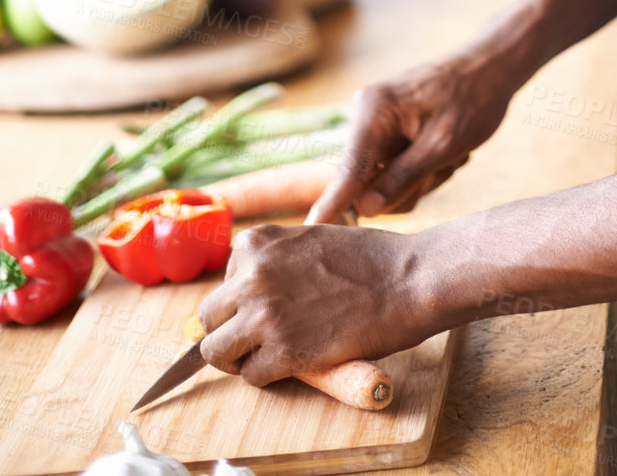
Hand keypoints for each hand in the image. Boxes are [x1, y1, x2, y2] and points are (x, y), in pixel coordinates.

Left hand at [198, 221, 428, 386]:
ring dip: (238, 358)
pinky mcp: (285, 352)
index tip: (266, 306)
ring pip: (215, 351)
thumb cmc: (369, 259)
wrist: (407, 279)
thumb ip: (276, 258)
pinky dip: (268, 376)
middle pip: (209, 317)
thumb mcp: (311, 238)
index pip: (223, 282)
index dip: (241, 300)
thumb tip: (250, 286)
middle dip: (229, 330)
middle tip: (257, 338)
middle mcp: (252, 275)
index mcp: (258, 242)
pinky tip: (295, 362)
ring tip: (266, 355)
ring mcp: (265, 315)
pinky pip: (251, 377)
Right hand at [307, 48, 516, 224]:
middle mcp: (367, 115)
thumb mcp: (443, 144)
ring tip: (451, 153)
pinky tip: (447, 150)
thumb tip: (365, 211)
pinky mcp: (390, 130)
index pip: (346, 171)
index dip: (331, 205)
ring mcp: (377, 123)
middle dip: (408, 186)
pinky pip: (397, 168)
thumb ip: (402, 178)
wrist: (492, 65)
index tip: (309, 231)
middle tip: (444, 166)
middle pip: (368, 181)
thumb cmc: (473, 99)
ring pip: (386, 179)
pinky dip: (424, 169)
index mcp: (373, 112)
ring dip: (421, 178)